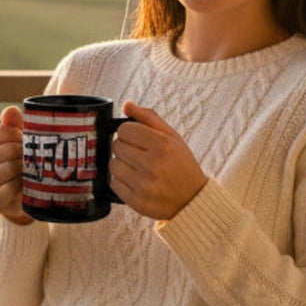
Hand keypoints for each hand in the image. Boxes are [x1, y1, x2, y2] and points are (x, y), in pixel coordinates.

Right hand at [0, 104, 32, 223]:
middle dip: (24, 152)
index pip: (0, 132)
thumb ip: (13, 123)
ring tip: (29, 170)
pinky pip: (8, 190)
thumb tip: (10, 111)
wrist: (21, 195)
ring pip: (7, 169)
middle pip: (6, 150)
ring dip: (24, 169)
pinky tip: (23, 186)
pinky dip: (19, 186)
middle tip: (30, 157)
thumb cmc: (18, 161)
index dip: (18, 134)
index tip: (24, 141)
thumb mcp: (17, 140)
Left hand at [110, 102, 207, 220]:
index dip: (129, 132)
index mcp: (163, 145)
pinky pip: (113, 183)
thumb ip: (148, 118)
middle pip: (117, 146)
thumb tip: (126, 104)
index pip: (124, 129)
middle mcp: (153, 165)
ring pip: (112, 164)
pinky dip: (121, 181)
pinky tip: (137, 181)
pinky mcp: (137, 201)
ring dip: (122, 165)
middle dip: (126, 148)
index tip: (138, 139)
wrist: (193, 200)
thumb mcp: (172, 137)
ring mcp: (144, 185)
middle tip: (141, 155)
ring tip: (139, 169)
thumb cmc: (181, 165)